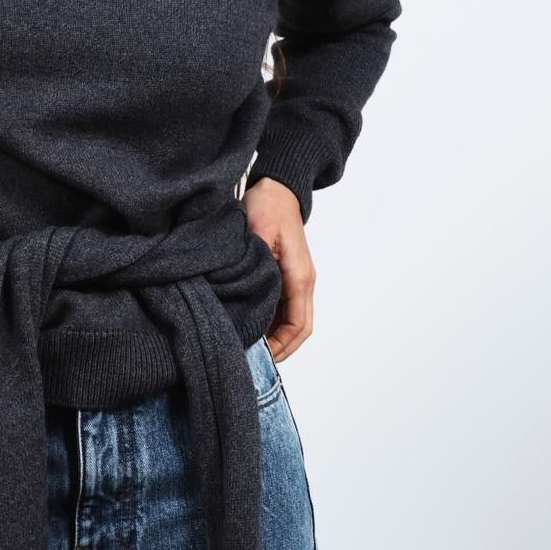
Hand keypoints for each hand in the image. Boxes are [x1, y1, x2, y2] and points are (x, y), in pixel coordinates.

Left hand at [243, 177, 315, 362]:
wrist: (278, 188)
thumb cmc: (269, 205)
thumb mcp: (258, 229)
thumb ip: (255, 260)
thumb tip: (247, 289)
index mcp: (300, 276)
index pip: (298, 324)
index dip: (281, 346)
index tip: (261, 358)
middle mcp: (303, 282)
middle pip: (298, 329)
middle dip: (279, 348)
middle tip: (251, 361)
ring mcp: (297, 279)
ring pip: (291, 321)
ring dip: (274, 337)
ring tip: (248, 348)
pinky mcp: (287, 275)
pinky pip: (284, 308)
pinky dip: (271, 323)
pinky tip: (250, 327)